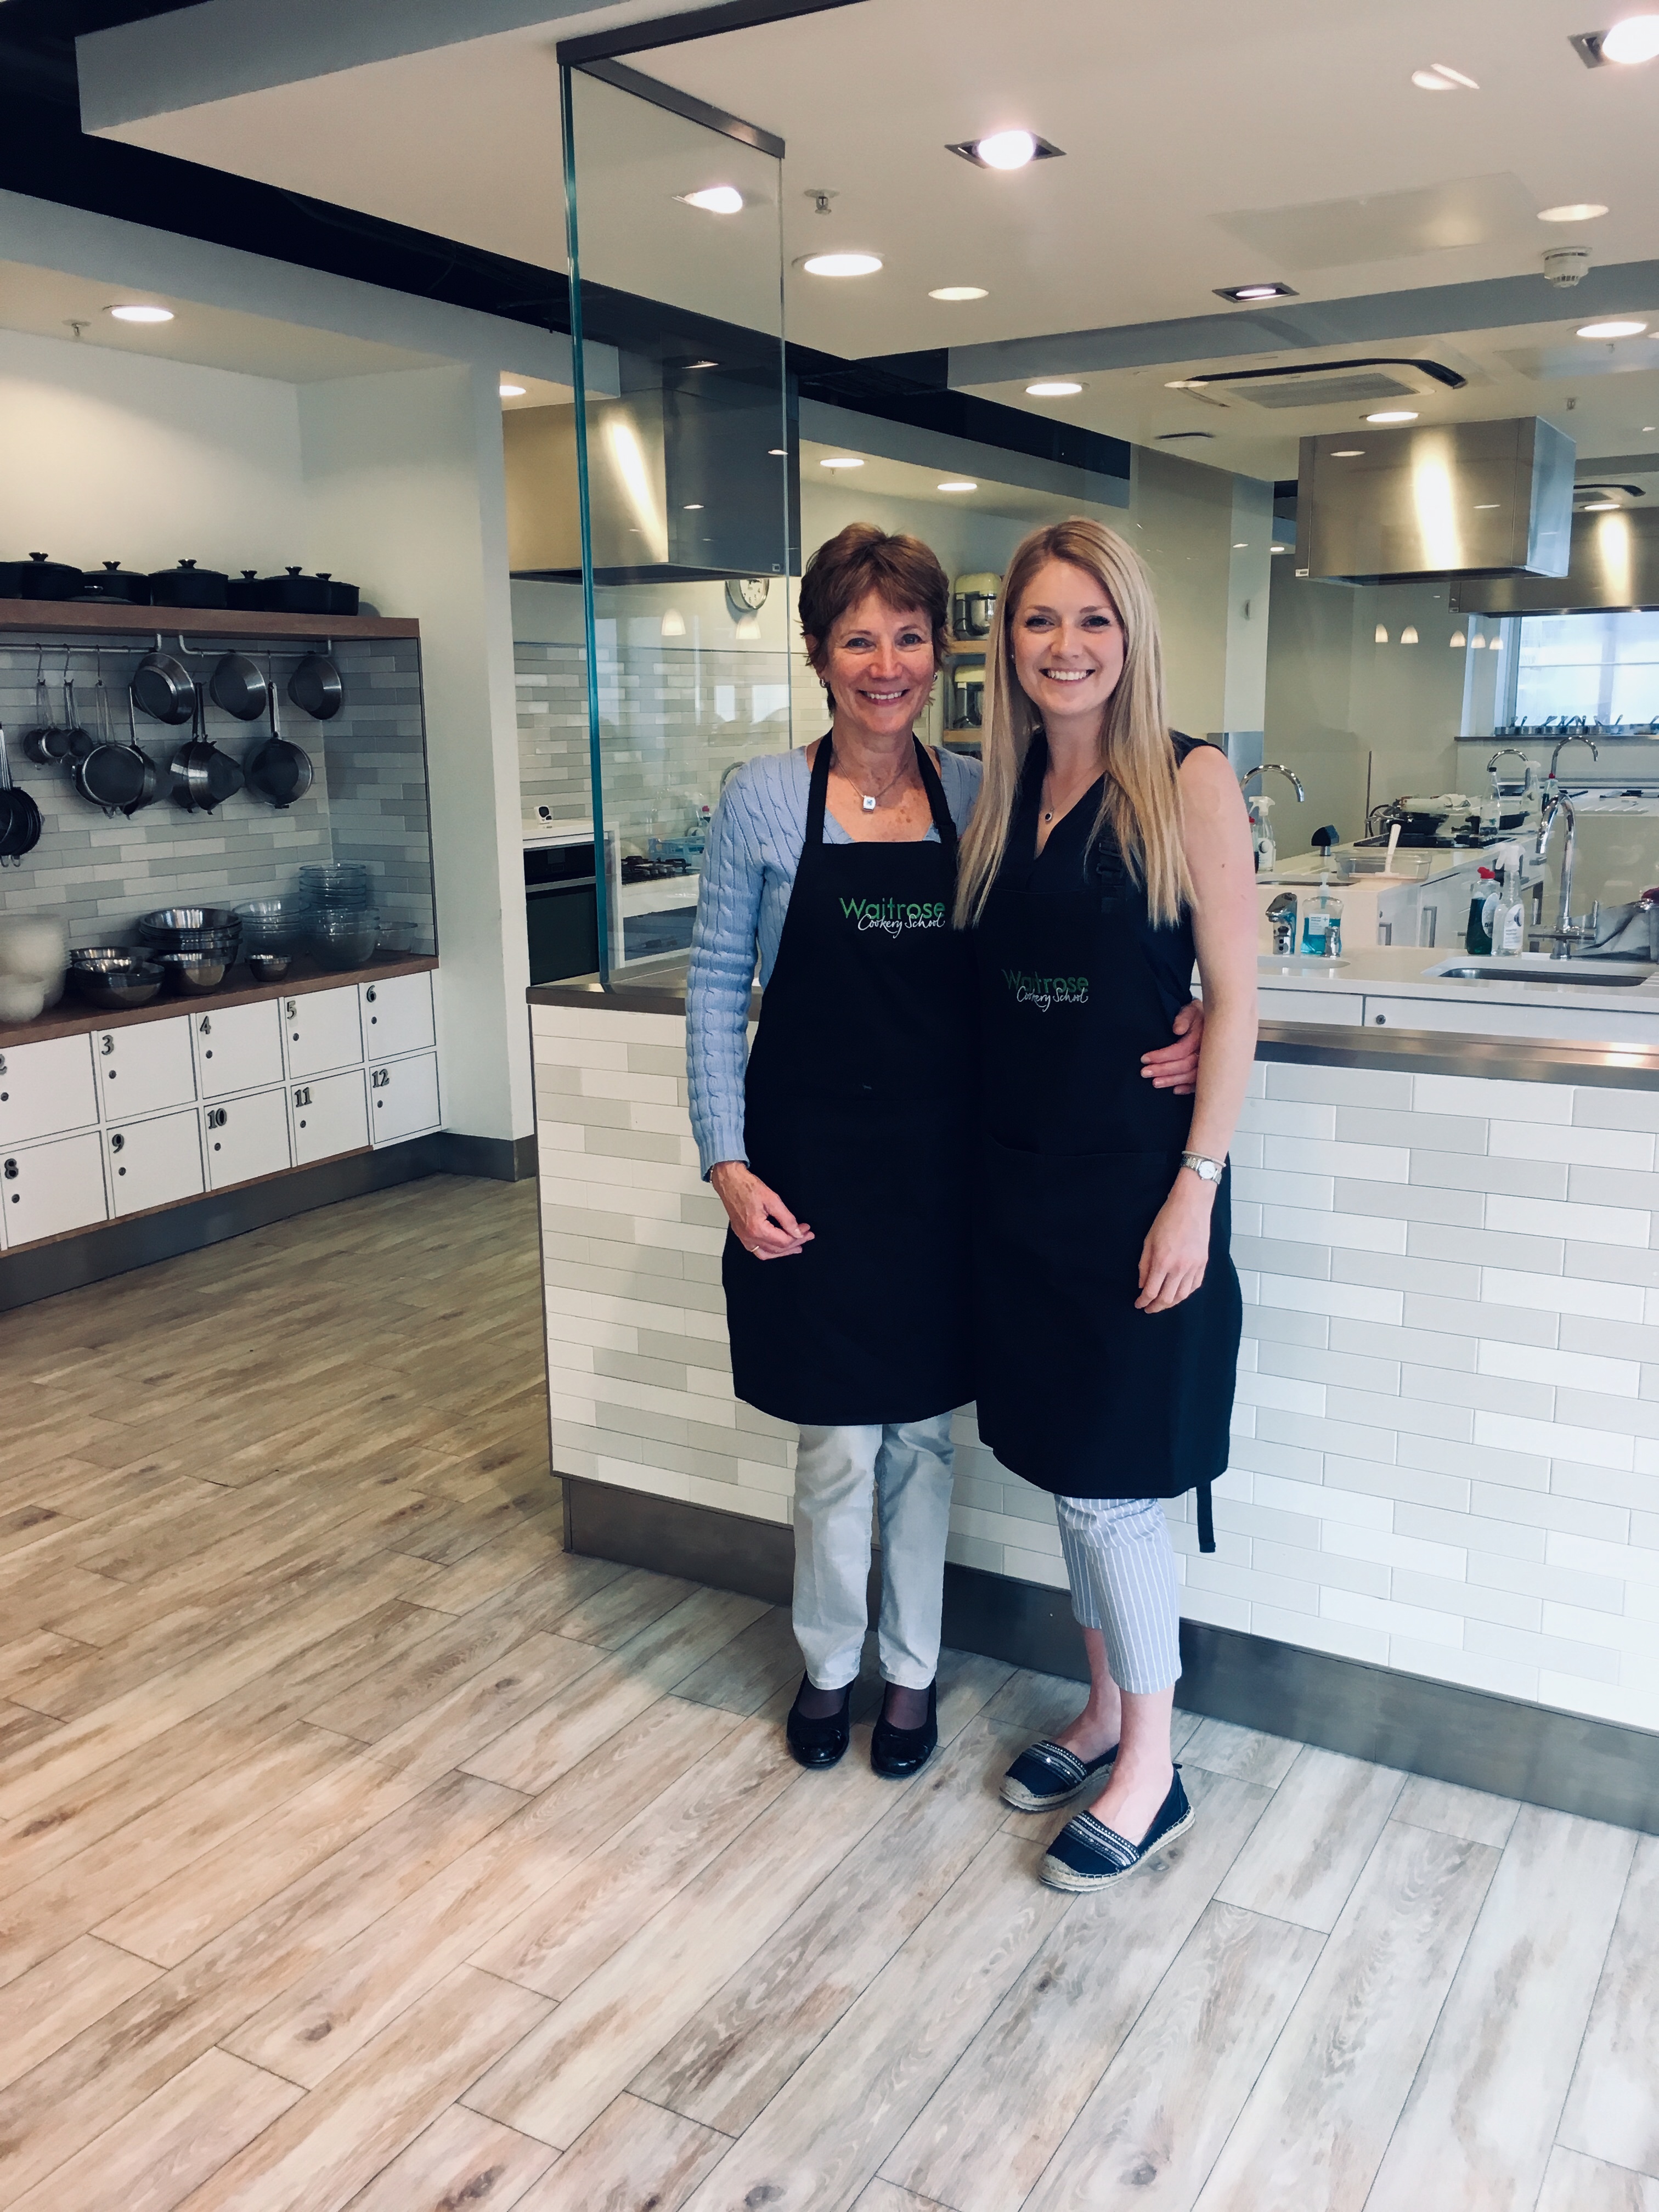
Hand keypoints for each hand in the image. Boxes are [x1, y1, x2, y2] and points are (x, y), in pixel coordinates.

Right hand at [709, 1160, 812, 1259]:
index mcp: (757, 1229)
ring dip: (782, 1252)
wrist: (729, 1181)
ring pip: (766, 1254)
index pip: (783, 1241)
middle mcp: (749, 1237)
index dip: (798, 1236)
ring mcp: (743, 1237)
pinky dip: (769, 1251)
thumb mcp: (772, 1200)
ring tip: (795, 1247)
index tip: (807, 1229)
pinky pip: (756, 1250)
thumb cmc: (747, 1187)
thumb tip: (798, 1232)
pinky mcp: (741, 1234)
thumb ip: (787, 1219)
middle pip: (777, 1249)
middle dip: (794, 1243)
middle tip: (806, 1236)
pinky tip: (777, 1247)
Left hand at [1137, 1171, 1212, 1312]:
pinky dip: (1186, 1293)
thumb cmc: (1166, 1219)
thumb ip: (1144, 1265)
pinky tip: (1179, 1293)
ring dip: (1171, 1303)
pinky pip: (1195, 1286)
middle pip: (1167, 1298)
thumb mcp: (1148, 1241)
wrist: (1191, 1205)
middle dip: (1156, 1307)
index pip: (1151, 1291)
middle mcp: (1179, 1268)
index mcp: (1162, 1262)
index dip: (1143, 1301)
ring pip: (1183, 1295)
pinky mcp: (1203, 1263)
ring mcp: (1194, 1267)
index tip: (1138, 1304)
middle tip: (1148, 1309)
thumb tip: (1142, 1285)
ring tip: (1162, 1303)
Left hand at [1141, 998, 1204, 1093]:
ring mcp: (1211, 1063)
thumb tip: (1177, 1029)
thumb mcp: (1190, 1010)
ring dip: (1172, 1081)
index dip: (1162, 1056)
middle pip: (1186, 1065)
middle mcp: (1208, 1052)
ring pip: (1192, 1076)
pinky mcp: (1211, 1070)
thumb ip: (1183, 1017)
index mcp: (1202, 1037)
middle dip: (1164, 1070)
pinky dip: (1188, 1088)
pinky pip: (1201, 1083)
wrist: (1214, 1019)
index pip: (1181, 1050)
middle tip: (1145, 1073)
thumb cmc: (1197, 1015)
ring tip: (1155, 1083)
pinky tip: (1176, 1090)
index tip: (1144, 1058)